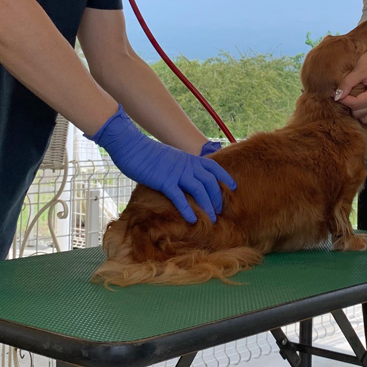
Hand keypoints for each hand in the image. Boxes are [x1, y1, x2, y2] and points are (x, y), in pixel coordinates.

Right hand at [87, 107, 235, 222]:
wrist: (132, 146)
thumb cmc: (147, 153)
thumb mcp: (170, 157)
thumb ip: (180, 166)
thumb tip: (183, 176)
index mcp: (189, 159)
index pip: (213, 167)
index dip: (225, 177)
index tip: (234, 187)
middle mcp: (187, 165)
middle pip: (210, 181)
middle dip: (217, 197)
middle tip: (220, 212)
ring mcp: (176, 172)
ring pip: (199, 189)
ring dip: (207, 205)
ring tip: (212, 219)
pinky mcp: (164, 180)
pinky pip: (179, 197)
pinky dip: (188, 209)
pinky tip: (192, 220)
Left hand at [335, 42, 366, 122]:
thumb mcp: (358, 70)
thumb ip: (347, 84)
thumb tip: (336, 96)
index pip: (356, 104)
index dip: (343, 100)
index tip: (334, 93)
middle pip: (359, 113)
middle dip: (348, 105)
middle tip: (341, 94)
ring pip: (363, 117)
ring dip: (354, 109)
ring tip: (349, 97)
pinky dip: (359, 109)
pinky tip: (355, 99)